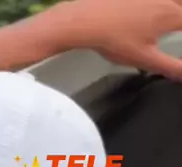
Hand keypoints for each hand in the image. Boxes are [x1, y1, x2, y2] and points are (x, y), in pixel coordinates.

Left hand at [63, 0, 181, 78]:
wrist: (88, 20)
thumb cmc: (116, 40)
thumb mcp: (146, 59)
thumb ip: (170, 67)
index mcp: (170, 15)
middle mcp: (163, 0)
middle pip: (180, 8)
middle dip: (180, 19)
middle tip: (177, 26)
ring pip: (169, 2)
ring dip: (173, 9)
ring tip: (171, 19)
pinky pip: (152, 1)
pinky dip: (157, 6)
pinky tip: (151, 11)